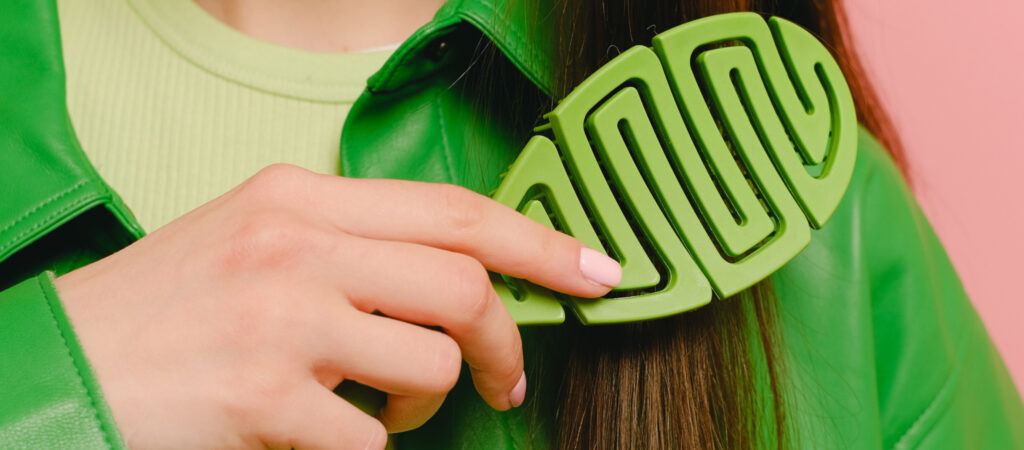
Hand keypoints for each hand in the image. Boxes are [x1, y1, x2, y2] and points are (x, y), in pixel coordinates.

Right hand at [55, 164, 620, 448]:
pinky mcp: (268, 396)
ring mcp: (284, 318)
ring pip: (432, 365)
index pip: (455, 210)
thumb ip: (355, 243)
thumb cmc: (173, 305)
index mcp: (302, 198)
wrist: (66, 362)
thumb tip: (459, 277)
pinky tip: (321, 433)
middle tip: (508, 382)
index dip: (540, 243)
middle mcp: (299, 245)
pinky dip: (365, 448)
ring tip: (379, 407)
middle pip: (464, 286)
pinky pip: (373, 440)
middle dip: (508, 343)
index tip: (597, 271)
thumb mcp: (259, 236)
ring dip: (423, 402)